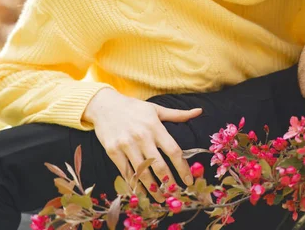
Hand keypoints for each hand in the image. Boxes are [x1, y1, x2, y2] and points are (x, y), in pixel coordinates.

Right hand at [82, 88, 201, 200]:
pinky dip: (135, 184)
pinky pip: (126, 172)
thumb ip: (178, 114)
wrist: (105, 106)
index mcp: (155, 127)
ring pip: (142, 172)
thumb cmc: (134, 108)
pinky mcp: (113, 152)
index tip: (189, 180)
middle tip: (176, 194)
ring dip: (153, 188)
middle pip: (159, 165)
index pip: (173, 151)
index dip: (182, 168)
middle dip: (169, 183)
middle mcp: (142, 137)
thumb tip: (199, 111)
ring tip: (161, 199)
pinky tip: (142, 192)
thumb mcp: (156, 109)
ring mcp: (126, 145)